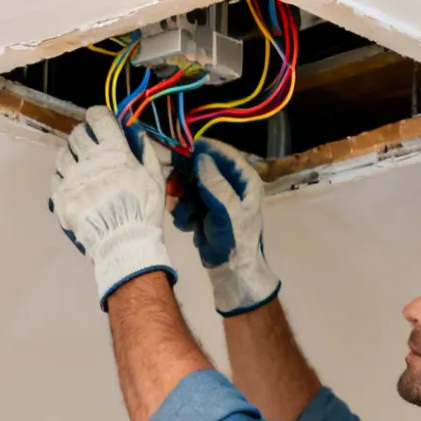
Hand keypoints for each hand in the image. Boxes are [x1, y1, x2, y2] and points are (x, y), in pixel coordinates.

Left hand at [49, 106, 175, 308]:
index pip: (98, 119)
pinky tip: (71, 183)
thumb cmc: (143, 211)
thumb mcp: (155, 179)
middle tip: (89, 144)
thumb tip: (138, 132)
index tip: (99, 121)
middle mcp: (88, 160)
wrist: (123, 244)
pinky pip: (55, 177)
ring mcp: (71, 178)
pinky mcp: (60, 196)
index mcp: (113, 152)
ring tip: (78, 164)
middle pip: (76, 134)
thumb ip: (147, 152)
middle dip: (83, 135)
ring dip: (71, 155)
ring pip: (62, 154)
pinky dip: (62, 176)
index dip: (97, 116)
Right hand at [171, 138, 280, 315]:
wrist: (231, 271)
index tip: (184, 150)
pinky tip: (189, 226)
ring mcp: (216, 198)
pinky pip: (187, 202)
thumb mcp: (227, 210)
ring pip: (190, 185)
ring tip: (187, 216)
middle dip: (187, 179)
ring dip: (183, 200)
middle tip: (175, 188)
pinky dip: (184, 213)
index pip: (224, 153)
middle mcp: (231, 185)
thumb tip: (201, 158)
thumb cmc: (236, 240)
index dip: (204, 149)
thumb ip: (214, 183)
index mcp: (244, 180)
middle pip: (202, 167)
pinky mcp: (204, 211)